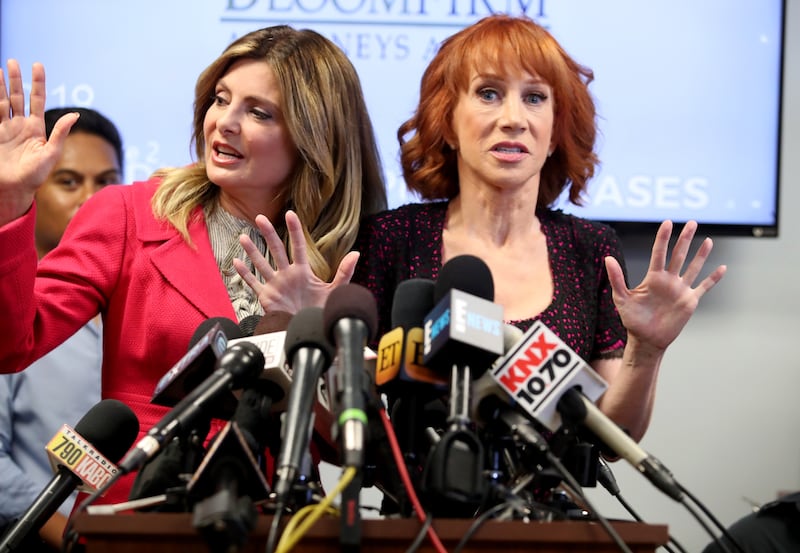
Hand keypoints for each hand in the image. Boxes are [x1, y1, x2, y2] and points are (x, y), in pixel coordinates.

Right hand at [0, 59, 77, 222]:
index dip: (37, 83)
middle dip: (15, 79)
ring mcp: (5, 128)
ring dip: (1, 85)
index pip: (37, 100)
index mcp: (37, 128)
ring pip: (3, 101)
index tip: (37, 66)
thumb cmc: (35, 176)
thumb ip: (61, 133)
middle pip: (17, 96)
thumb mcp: (51, 154)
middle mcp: (20, 125)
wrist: (14, 188)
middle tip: (13, 62)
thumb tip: (75, 114)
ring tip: (1, 68)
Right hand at [233, 210, 358, 313]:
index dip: (295, 230)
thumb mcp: (336, 290)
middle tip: (260, 218)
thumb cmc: (323, 310)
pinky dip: (244, 273)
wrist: (312, 330)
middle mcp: (288, 274)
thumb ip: (345, 272)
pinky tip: (235, 262)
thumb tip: (356, 254)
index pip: (299, 246)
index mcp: (303, 271)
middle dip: (269, 233)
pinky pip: (253, 283)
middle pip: (277, 250)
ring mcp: (276, 284)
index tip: (290, 214)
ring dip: (252, 251)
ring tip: (243, 237)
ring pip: (261, 264)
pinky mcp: (267, 296)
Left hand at [605, 220, 725, 352]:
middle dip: (685, 239)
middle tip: (692, 222)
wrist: (646, 339)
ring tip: (708, 240)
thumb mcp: (621, 298)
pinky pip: (704, 287)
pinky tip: (722, 267)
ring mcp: (680, 289)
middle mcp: (668, 280)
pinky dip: (713, 278)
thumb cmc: (632, 319)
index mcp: (653, 277)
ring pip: (693, 267)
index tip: (668, 223)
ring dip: (701, 254)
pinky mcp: (689, 301)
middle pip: (679, 255)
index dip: (663, 238)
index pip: (659, 253)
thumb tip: (608, 258)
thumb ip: (616, 278)